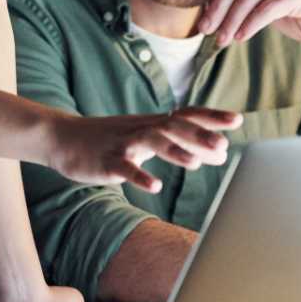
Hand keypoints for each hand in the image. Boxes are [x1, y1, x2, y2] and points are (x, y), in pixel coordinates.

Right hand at [48, 107, 240, 192]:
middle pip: (172, 126)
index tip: (237, 119)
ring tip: (195, 163)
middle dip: (198, 135)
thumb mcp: (146, 137)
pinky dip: (140, 176)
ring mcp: (123, 143)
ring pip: (150, 142)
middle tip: (223, 146)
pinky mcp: (106, 161)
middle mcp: (141, 129)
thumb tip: (220, 151)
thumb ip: (181, 143)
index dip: (210, 116)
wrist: (63, 137)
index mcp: (153, 123)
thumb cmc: (110, 139)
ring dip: (174, 151)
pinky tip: (155, 187)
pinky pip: (124, 167)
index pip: (186, 114)